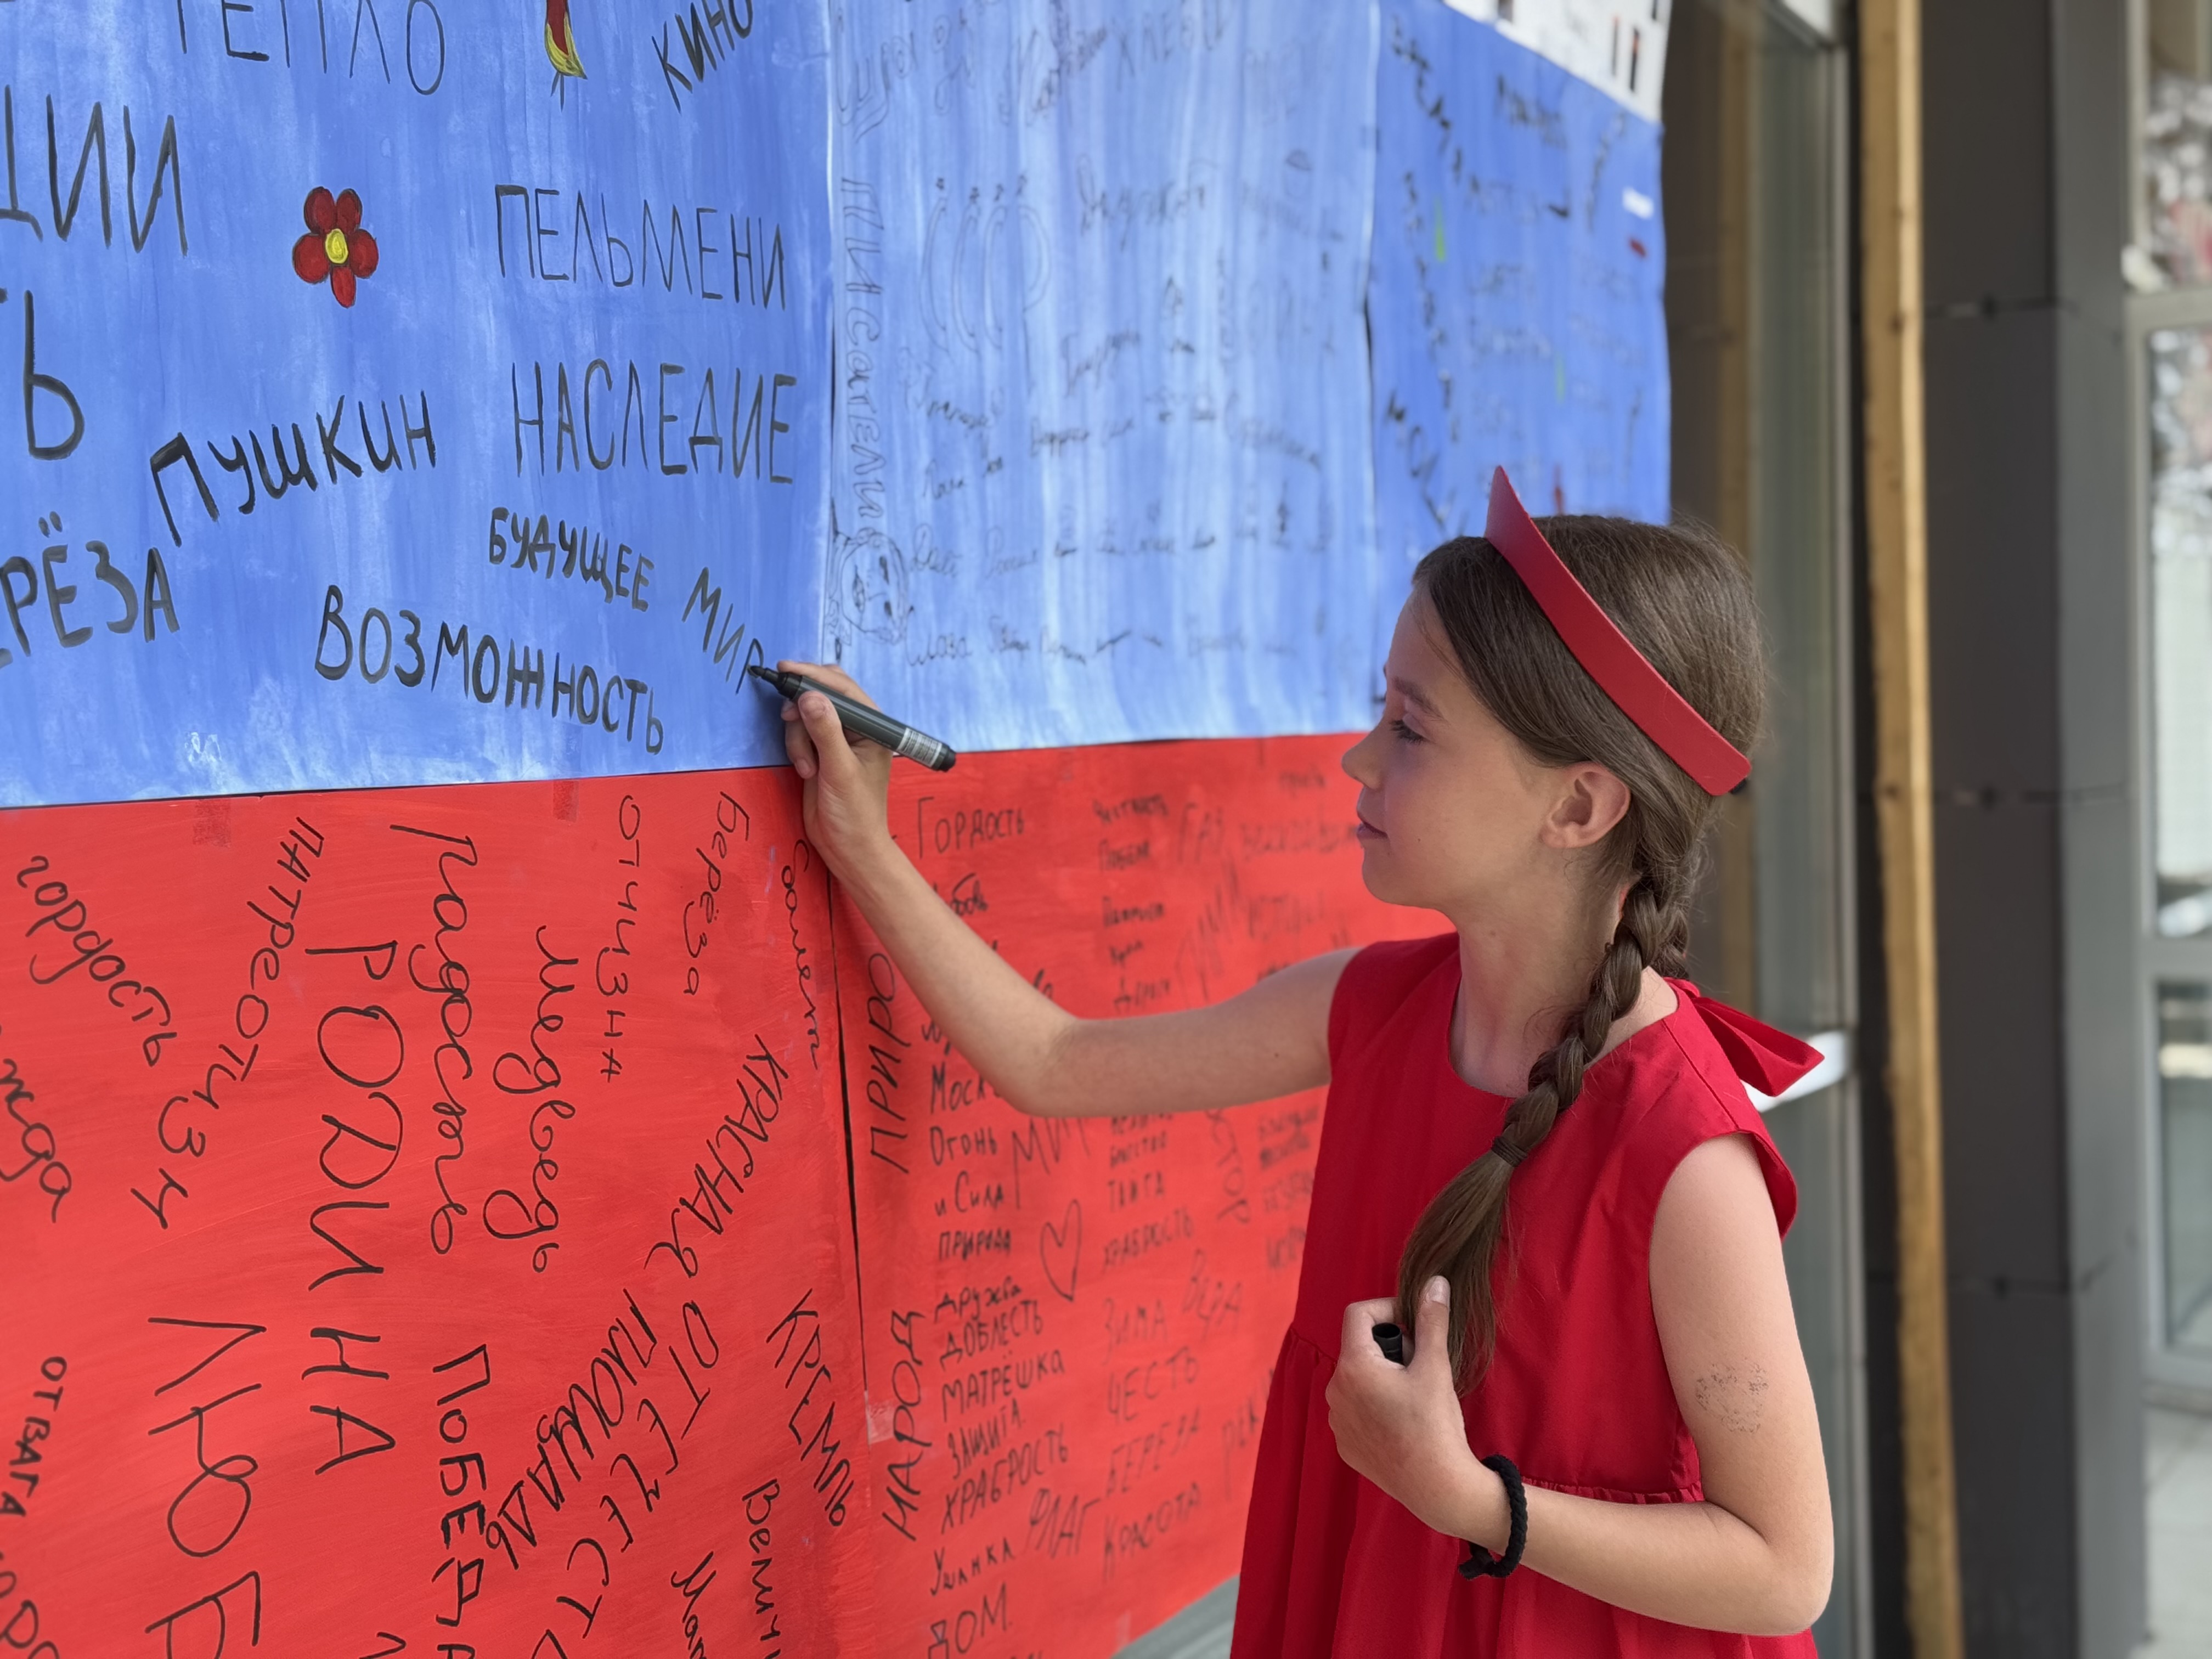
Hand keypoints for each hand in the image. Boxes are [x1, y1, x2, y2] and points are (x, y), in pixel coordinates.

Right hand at [774, 660, 895, 880]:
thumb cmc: (855, 813)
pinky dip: (797, 748)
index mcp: (873, 726)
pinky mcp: (820, 752)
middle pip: (822, 695)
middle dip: (802, 710)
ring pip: (805, 716)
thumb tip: (810, 696)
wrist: (848, 847)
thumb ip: (826, 732)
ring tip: (808, 769)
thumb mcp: (839, 771)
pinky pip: (800, 734)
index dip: (812, 675)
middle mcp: (856, 727)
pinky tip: (806, 772)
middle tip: (788, 720)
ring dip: (799, 739)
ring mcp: (837, 739)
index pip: (842, 688)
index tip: (785, 670)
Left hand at [1325, 1277, 1504, 1546]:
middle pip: (1359, 1348)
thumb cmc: (1435, 1424)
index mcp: (1353, 1367)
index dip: (1387, 1310)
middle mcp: (1334, 1391)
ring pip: (1357, 1381)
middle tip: (1419, 1366)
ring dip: (1381, 1378)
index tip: (1413, 1326)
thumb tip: (1435, 1282)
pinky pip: (1354, 1411)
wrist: (1436, 1487)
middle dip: (1388, 1348)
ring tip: (1412, 1397)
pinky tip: (1401, 1423)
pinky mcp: (1344, 1445)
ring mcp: (1336, 1421)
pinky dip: (1374, 1408)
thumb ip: (1431, 1319)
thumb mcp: (1435, 1366)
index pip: (1358, 1314)